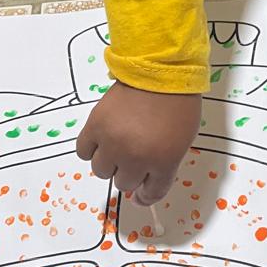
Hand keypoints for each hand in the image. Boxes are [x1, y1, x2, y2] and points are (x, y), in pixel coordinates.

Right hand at [76, 81, 201, 206]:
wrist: (160, 70)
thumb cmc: (178, 102)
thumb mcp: (182, 139)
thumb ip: (166, 163)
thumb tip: (146, 181)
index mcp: (164, 161)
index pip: (152, 193)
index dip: (146, 196)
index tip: (141, 194)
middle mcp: (136, 157)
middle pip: (125, 183)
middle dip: (131, 172)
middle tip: (134, 156)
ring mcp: (113, 142)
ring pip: (102, 171)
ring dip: (110, 162)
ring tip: (118, 145)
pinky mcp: (95, 126)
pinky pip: (84, 151)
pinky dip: (92, 149)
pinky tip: (101, 139)